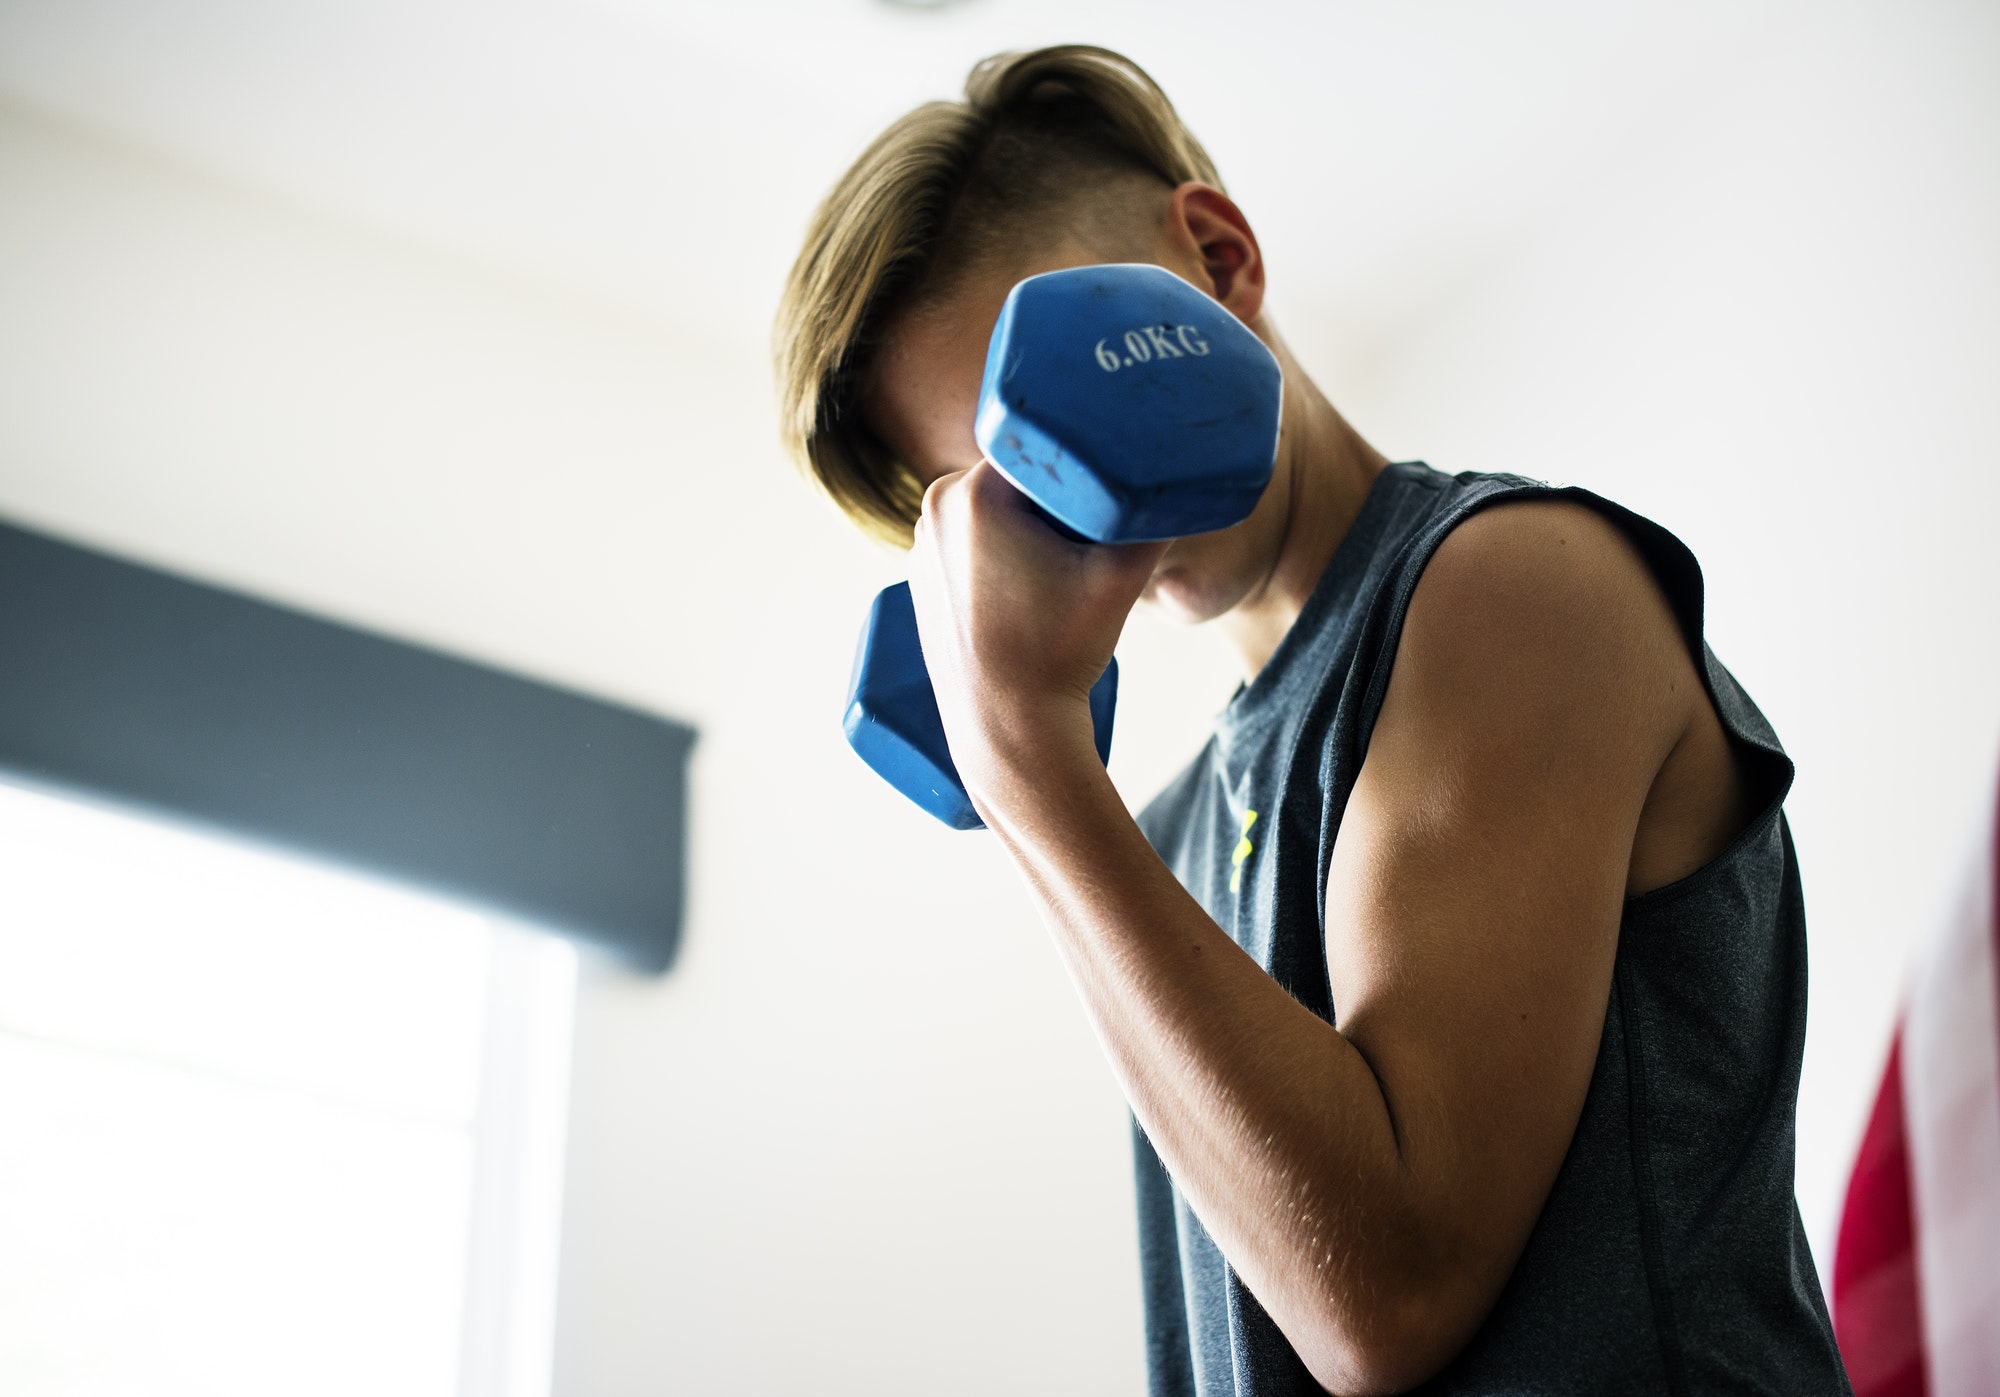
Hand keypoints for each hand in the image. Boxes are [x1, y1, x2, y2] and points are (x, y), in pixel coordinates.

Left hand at [907, 460, 1165, 811]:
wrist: (1006, 729)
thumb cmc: (1061, 654)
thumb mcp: (1121, 578)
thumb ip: (1150, 518)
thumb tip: (1176, 479)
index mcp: (973, 493)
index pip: (1041, 449)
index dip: (1083, 465)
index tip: (1109, 491)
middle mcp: (933, 507)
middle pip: (1017, 478)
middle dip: (1058, 499)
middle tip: (1092, 537)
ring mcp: (920, 542)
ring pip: (996, 509)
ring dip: (1032, 525)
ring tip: (1064, 568)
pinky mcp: (922, 575)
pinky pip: (972, 540)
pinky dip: (1004, 551)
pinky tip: (1033, 587)